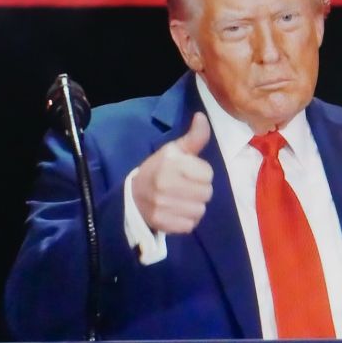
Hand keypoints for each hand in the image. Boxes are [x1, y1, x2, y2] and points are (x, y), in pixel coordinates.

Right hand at [131, 112, 213, 233]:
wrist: (133, 195)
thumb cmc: (159, 169)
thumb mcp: (174, 150)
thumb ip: (194, 137)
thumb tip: (202, 117)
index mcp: (170, 163)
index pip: (208, 174)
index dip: (201, 173)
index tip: (189, 173)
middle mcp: (165, 183)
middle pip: (207, 193)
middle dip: (200, 190)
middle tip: (186, 187)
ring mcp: (162, 205)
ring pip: (200, 210)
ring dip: (194, 206)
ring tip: (182, 200)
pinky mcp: (162, 222)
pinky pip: (190, 225)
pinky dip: (187, 220)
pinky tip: (177, 212)